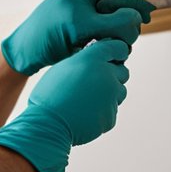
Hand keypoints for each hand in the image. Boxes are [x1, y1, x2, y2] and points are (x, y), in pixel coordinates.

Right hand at [0, 38, 131, 171]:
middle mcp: (106, 75)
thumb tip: (98, 60)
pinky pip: (111, 111)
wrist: (47, 124)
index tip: (114, 58)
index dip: (117, 52)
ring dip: (109, 95)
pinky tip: (84, 114)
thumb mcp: (64, 68)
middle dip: (113, 76)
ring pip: (120, 92)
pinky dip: (102, 113)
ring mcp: (111, 96)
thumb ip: (85, 61)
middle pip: (123, 72)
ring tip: (86, 100)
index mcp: (92, 59)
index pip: (119, 47)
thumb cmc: (49, 95)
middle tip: (95, 83)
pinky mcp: (111, 116)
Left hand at [1, 0, 153, 75]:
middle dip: (117, 28)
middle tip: (123, 43)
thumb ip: (113, 22)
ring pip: (102, 28)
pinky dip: (96, 46)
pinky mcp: (68, 34)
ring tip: (104, 50)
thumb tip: (137, 18)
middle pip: (109, 13)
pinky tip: (94, 54)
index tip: (138, 24)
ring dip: (107, 40)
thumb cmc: (44, 37)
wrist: (20, 55)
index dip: (126, 11)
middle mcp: (74, 1)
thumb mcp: (83, 26)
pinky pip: (92, 38)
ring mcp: (71, 17)